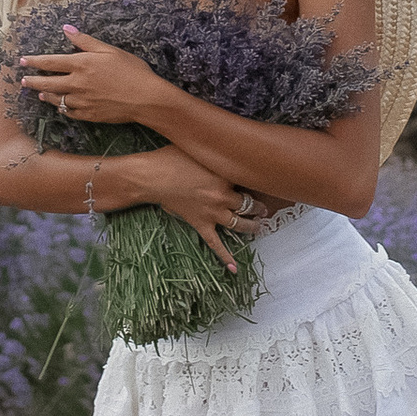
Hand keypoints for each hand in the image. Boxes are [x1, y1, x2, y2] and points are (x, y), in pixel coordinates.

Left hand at [14, 24, 167, 127]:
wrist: (146, 98)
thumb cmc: (132, 70)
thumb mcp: (110, 50)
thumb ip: (86, 41)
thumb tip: (66, 29)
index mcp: (81, 64)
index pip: (50, 62)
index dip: (34, 61)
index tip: (22, 61)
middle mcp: (77, 83)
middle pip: (48, 82)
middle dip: (32, 80)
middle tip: (23, 80)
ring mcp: (82, 101)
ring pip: (56, 99)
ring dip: (46, 95)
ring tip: (39, 93)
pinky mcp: (89, 115)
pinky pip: (70, 112)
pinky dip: (62, 109)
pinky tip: (60, 106)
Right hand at [133, 145, 264, 270]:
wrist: (152, 177)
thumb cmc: (171, 158)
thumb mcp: (198, 148)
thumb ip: (213, 152)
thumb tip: (222, 147)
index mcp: (225, 176)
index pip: (247, 181)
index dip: (254, 182)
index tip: (261, 183)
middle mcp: (223, 196)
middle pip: (248, 204)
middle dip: (258, 207)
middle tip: (264, 208)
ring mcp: (213, 213)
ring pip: (239, 224)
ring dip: (251, 227)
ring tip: (259, 226)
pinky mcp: (201, 224)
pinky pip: (216, 244)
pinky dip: (226, 257)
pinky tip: (235, 268)